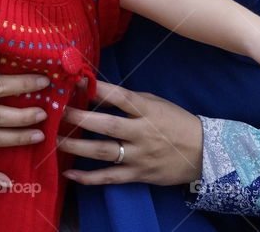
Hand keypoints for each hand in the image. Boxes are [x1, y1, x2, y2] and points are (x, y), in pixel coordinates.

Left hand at [57, 81, 202, 185]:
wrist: (204, 153)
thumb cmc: (175, 122)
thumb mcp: (155, 103)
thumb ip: (128, 100)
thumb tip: (95, 91)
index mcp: (148, 111)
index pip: (120, 97)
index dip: (98, 89)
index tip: (76, 81)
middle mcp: (142, 133)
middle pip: (107, 126)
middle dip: (79, 118)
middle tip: (56, 112)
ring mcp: (139, 156)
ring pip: (104, 152)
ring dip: (77, 147)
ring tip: (55, 140)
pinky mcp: (138, 174)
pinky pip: (110, 177)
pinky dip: (88, 178)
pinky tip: (69, 174)